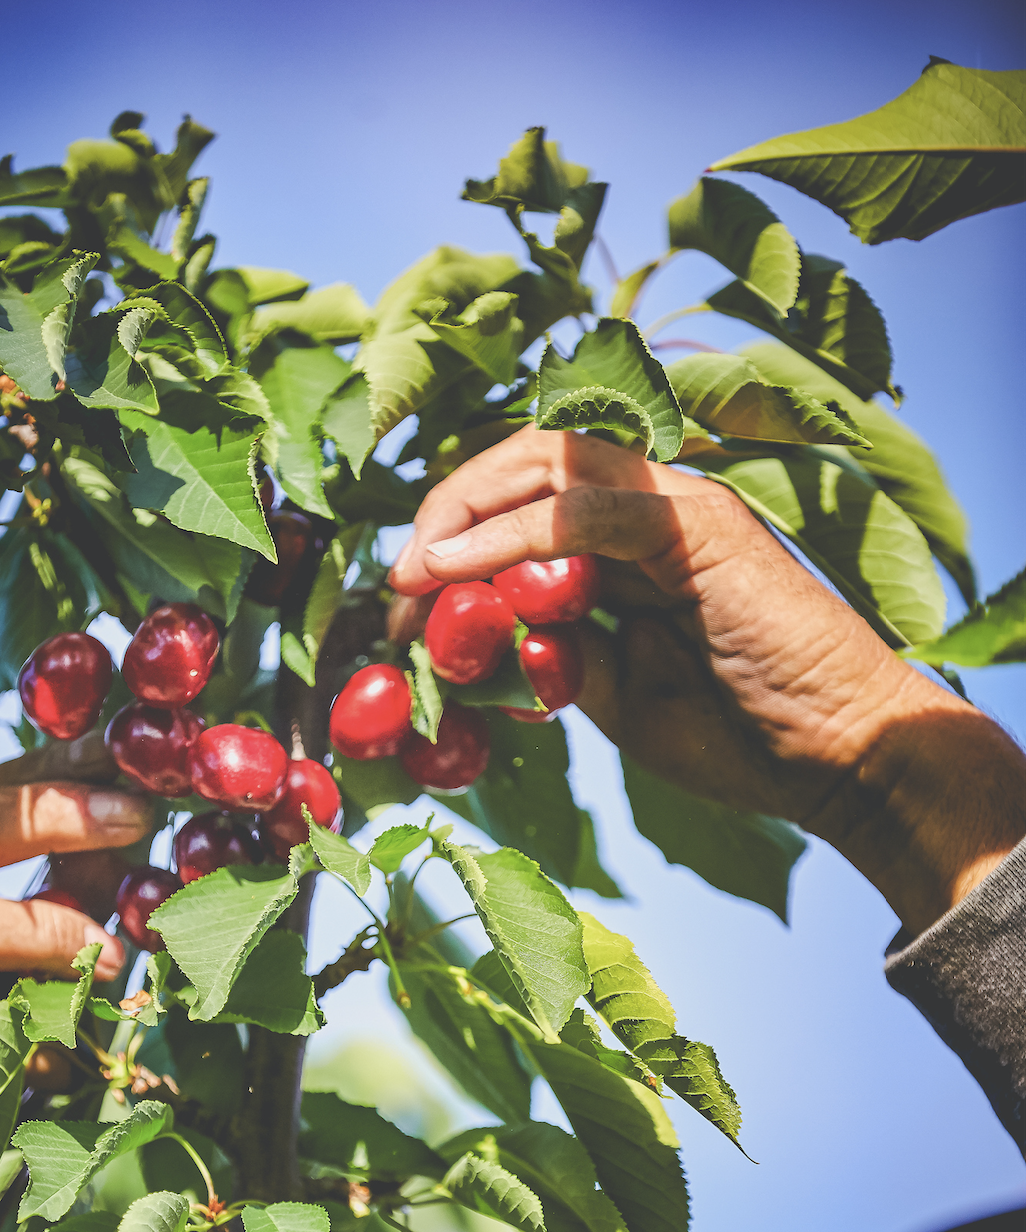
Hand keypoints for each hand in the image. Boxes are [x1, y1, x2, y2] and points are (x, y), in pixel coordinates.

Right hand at [0, 733, 150, 1227]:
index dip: (50, 775)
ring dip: (44, 932)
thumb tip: (136, 820)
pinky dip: (22, 1041)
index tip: (123, 762)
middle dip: (45, 819)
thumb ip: (72, 874)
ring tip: (113, 957)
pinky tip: (62, 1056)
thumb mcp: (28, 923)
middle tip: (134, 822)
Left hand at [389, 425, 1025, 933]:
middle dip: (448, 509)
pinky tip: (460, 569)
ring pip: (552, 459)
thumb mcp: (611, 693)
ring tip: (419, 569)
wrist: (844, 762)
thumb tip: (481, 637)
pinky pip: (591, 509)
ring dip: (469, 508)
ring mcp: (679, 506)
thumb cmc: (739, 733)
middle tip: (400, 577)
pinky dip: (516, 534)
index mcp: (629, 540)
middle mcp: (652, 505)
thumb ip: (551, 652)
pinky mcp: (703, 527)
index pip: (526, 496)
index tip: (404, 599)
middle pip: (526, 459)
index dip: (454, 532)